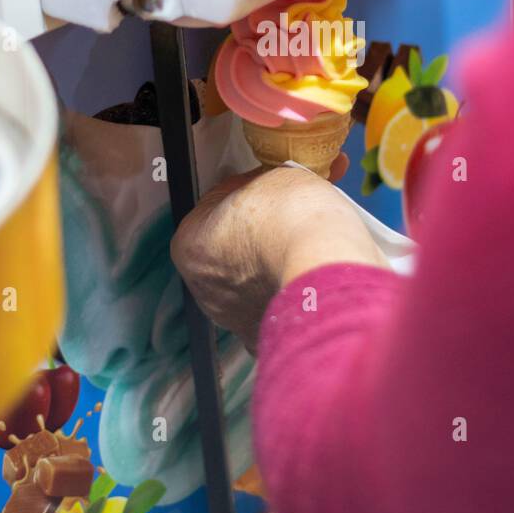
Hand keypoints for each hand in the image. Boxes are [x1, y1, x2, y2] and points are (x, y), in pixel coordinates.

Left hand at [170, 166, 387, 353]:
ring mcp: (234, 318)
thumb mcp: (274, 175)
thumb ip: (264, 185)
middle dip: (259, 231)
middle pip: (232, 248)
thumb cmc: (291, 218)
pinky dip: (291, 292)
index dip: (245, 192)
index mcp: (189, 244)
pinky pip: (277, 306)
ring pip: (254, 281)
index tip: (270, 187)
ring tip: (309, 242)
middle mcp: (204, 288)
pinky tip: (311, 276)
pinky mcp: (267, 337)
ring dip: (275, 263)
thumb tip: (273, 186)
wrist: (324, 264)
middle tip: (292, 214)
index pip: (214, 208)